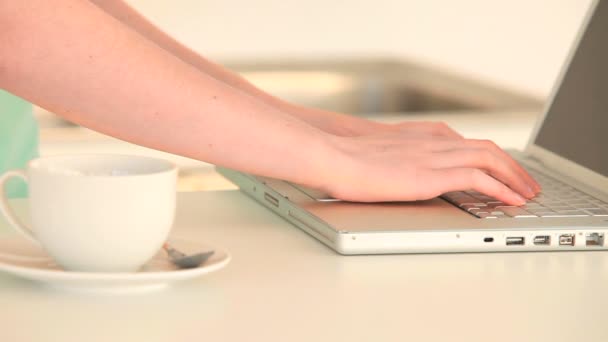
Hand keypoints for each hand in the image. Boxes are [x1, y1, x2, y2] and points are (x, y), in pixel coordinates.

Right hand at [320, 123, 539, 204]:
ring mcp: (433, 157)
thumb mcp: (377, 154)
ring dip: (514, 177)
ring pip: (490, 159)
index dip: (493, 157)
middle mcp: (433, 143)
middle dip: (513, 166)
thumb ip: (397, 160)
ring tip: (528, 194)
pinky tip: (510, 201)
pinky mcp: (430, 175)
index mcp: (422, 137)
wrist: (331, 155)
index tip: (505, 170)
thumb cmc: (345, 158)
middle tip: (527, 184)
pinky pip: (478, 178)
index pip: (469, 143)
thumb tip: (399, 175)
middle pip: (487, 148)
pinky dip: (500, 188)